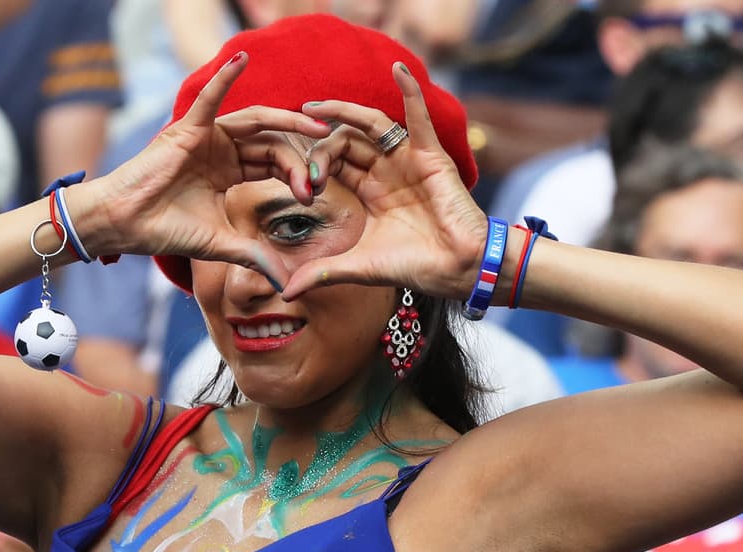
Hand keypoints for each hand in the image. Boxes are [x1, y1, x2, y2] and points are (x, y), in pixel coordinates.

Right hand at [91, 52, 332, 287]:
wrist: (127, 224)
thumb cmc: (167, 231)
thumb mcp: (222, 244)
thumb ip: (255, 256)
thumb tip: (285, 284)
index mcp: (231, 172)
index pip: (275, 165)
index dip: (297, 176)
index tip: (311, 195)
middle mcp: (222, 150)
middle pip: (272, 143)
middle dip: (298, 157)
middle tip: (318, 174)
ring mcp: (207, 136)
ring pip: (256, 122)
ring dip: (287, 119)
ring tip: (316, 123)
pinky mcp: (188, 127)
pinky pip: (211, 98)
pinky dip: (226, 76)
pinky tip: (243, 59)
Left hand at [281, 62, 487, 300]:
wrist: (457, 270)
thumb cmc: (415, 267)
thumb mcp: (358, 266)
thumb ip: (322, 272)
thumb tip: (284, 292)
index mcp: (371, 190)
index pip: (335, 163)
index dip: (314, 166)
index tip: (304, 186)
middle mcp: (388, 170)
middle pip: (346, 141)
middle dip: (321, 147)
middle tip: (306, 164)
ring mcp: (409, 159)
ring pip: (371, 124)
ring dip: (342, 111)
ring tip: (314, 106)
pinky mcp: (431, 155)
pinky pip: (419, 117)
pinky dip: (410, 91)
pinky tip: (397, 69)